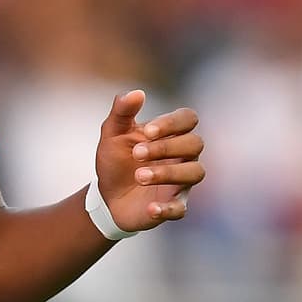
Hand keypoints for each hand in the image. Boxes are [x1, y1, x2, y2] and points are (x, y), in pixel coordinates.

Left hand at [95, 89, 203, 231]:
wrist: (106, 197)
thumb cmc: (115, 160)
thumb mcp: (112, 134)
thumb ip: (122, 111)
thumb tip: (137, 93)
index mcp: (169, 135)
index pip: (188, 118)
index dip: (172, 122)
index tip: (146, 131)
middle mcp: (181, 156)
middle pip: (195, 143)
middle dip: (166, 147)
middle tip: (136, 154)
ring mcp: (180, 182)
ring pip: (195, 172)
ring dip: (168, 172)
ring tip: (139, 177)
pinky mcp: (173, 206)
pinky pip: (181, 208)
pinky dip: (167, 208)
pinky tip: (150, 207)